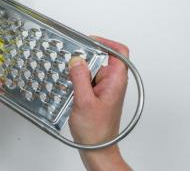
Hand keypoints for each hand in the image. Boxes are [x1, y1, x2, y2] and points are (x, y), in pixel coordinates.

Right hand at [68, 36, 130, 170]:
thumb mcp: (83, 101)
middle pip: (102, 58)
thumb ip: (80, 77)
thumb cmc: (96, 131)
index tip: (87, 41)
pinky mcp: (98, 94)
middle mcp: (114, 82)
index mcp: (116, 80)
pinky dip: (78, 81)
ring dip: (80, 72)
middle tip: (72, 65)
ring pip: (92, 69)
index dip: (105, 42)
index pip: (118, 51)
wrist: (97, 149)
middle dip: (86, 59)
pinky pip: (88, 80)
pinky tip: (71, 90)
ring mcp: (106, 88)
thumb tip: (76, 59)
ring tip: (72, 83)